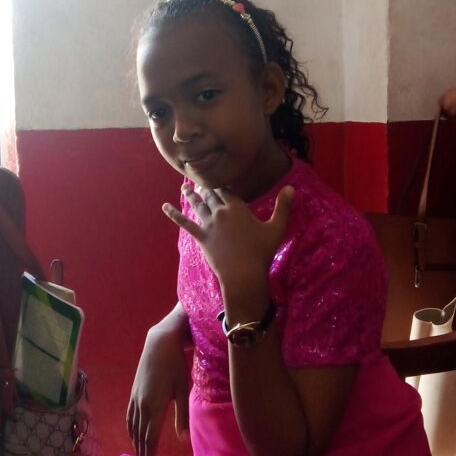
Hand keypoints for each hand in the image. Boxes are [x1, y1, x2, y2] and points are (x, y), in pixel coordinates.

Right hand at [126, 323, 189, 455]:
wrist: (159, 344)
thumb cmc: (175, 365)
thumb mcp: (182, 390)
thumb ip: (181, 416)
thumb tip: (182, 439)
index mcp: (154, 407)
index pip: (150, 439)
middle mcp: (141, 405)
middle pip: (140, 437)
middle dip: (142, 455)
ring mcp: (135, 399)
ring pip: (133, 428)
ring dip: (136, 444)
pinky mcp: (133, 392)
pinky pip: (130, 416)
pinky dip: (131, 430)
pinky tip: (134, 435)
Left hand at [162, 184, 294, 291]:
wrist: (243, 275)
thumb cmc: (262, 252)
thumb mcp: (277, 228)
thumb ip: (283, 207)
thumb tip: (291, 187)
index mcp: (236, 207)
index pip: (226, 190)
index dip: (222, 185)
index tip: (218, 180)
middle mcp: (220, 212)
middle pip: (211, 195)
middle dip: (206, 188)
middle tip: (199, 180)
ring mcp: (208, 225)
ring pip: (198, 205)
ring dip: (191, 195)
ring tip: (184, 187)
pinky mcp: (201, 238)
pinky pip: (185, 223)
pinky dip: (174, 214)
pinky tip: (164, 207)